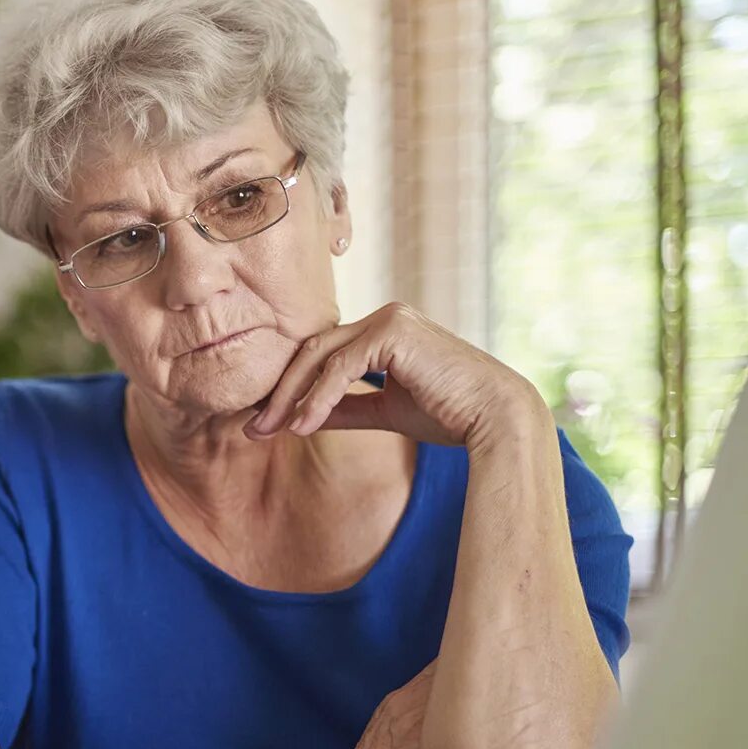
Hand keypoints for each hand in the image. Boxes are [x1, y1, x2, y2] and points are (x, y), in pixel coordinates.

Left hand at [246, 303, 547, 449]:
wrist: (495, 419)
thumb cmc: (449, 415)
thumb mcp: (384, 410)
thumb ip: (344, 408)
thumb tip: (298, 419)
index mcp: (383, 331)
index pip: (321, 354)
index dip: (289, 387)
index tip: (262, 421)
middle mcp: (385, 316)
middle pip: (312, 351)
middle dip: (279, 391)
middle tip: (251, 428)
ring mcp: (390, 319)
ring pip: (320, 357)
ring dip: (290, 397)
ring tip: (268, 431)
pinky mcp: (393, 331)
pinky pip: (341, 367)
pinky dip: (317, 397)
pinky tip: (301, 426)